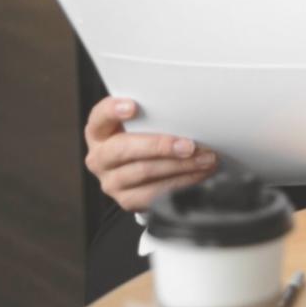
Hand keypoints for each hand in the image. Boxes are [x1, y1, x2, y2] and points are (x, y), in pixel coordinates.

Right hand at [84, 97, 216, 212]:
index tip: (133, 106)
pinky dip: (182, 182)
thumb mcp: (142, 123)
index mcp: (99, 132)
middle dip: (160, 146)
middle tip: (189, 145)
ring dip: (180, 166)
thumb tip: (188, 105)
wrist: (144, 172)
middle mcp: (100, 158)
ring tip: (206, 159)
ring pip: (143, 172)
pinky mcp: (127, 200)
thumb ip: (153, 114)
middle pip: (123, 149)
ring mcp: (112, 182)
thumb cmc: (145, 138)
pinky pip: (154, 194)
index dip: (112, 110)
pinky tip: (199, 174)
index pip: (99, 117)